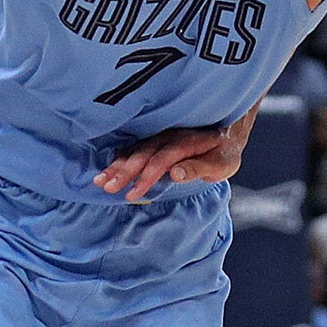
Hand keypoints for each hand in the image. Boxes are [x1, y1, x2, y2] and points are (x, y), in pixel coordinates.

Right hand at [93, 127, 241, 201]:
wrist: (227, 132)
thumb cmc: (225, 152)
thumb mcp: (221, 163)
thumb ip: (198, 168)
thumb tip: (175, 173)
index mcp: (186, 142)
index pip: (162, 160)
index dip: (146, 177)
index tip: (132, 194)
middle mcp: (170, 136)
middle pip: (143, 154)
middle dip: (123, 171)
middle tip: (107, 188)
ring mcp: (161, 136)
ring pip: (135, 150)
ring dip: (116, 165)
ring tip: (99, 181)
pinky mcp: (156, 139)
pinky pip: (135, 148)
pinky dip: (119, 158)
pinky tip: (106, 169)